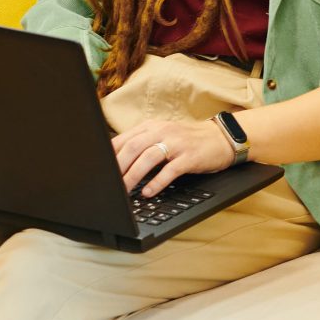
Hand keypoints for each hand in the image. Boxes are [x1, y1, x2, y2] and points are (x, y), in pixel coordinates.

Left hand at [112, 118, 231, 196]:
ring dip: (133, 175)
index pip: (124, 139)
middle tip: (108, 184)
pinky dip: (157, 182)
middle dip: (118, 166)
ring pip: (148, 157)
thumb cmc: (187, 140)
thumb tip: (117, 161)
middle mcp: (162, 132)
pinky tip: (149, 192)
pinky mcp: (190, 157)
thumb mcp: (162, 136)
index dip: (109, 155)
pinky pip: (170, 170)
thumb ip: (142, 144)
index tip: (99, 170)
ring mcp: (176, 143)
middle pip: (133, 147)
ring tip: (124, 191)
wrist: (220, 138)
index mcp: (151, 127)